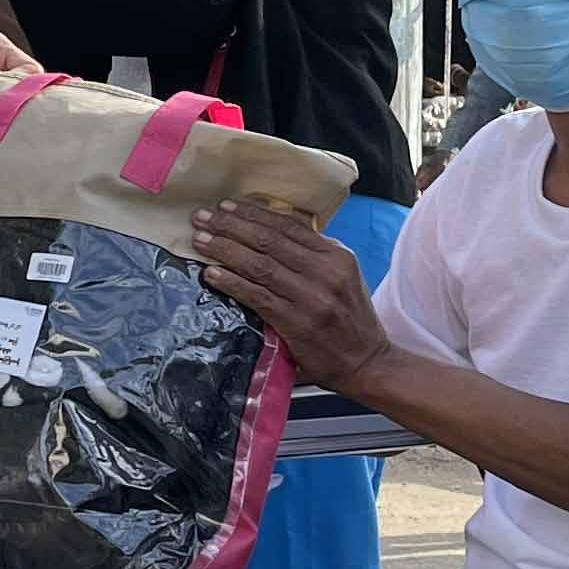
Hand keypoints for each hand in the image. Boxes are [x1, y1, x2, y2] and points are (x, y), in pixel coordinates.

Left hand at [192, 199, 388, 392]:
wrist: (368, 362)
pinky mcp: (297, 323)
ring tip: (201, 240)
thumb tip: (271, 232)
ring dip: (225, 250)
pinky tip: (212, 274)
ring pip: (260, 265)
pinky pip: (257, 296)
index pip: (289, 226)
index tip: (227, 206)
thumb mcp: (343, 277)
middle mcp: (326, 272)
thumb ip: (314, 256)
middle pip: (270, 241)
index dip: (254, 213)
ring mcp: (312, 297)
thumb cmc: (349, 318)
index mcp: (337, 256)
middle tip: (202, 217)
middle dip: (232, 225)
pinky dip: (232, 282)